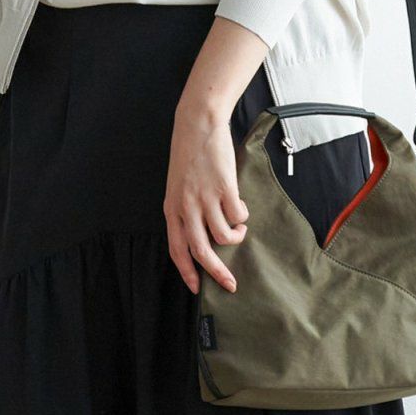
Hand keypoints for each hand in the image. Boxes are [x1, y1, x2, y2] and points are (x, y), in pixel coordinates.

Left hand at [164, 108, 249, 293]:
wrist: (198, 126)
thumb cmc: (189, 156)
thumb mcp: (178, 187)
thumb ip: (185, 212)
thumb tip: (202, 239)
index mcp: (172, 209)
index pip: (177, 249)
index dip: (187, 272)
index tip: (197, 288)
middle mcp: (187, 207)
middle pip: (201, 251)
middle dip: (217, 273)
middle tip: (231, 285)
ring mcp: (206, 198)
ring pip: (224, 236)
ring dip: (236, 237)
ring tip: (239, 229)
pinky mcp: (225, 188)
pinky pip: (238, 216)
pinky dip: (243, 218)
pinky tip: (241, 208)